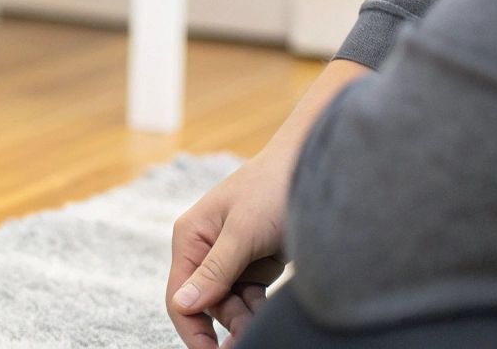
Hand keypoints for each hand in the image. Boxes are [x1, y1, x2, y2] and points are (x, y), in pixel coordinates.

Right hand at [165, 58, 371, 345]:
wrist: (316, 165)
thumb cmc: (274, 188)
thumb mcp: (243, 232)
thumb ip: (214, 271)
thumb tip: (183, 306)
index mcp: (191, 237)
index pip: (180, 297)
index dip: (193, 331)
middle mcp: (206, 248)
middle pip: (207, 305)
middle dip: (230, 322)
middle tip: (256, 330)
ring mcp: (232, 256)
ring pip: (231, 305)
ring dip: (248, 316)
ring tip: (268, 313)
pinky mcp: (256, 262)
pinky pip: (251, 298)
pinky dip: (261, 307)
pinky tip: (273, 305)